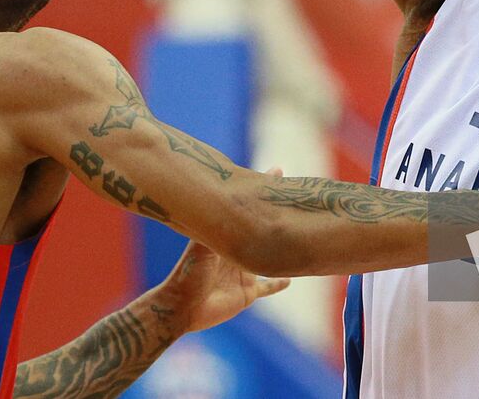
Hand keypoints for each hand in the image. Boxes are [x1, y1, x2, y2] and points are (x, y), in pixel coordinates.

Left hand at [157, 167, 289, 333]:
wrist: (182, 308)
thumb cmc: (188, 273)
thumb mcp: (202, 245)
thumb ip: (216, 225)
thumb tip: (225, 198)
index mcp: (226, 237)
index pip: (247, 209)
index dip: (261, 190)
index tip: (277, 170)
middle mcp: (236, 252)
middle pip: (260, 230)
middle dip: (274, 216)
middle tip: (296, 197)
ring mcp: (242, 273)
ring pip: (266, 258)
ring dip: (279, 249)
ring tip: (297, 235)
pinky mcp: (247, 293)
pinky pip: (267, 288)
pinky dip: (278, 283)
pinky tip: (290, 278)